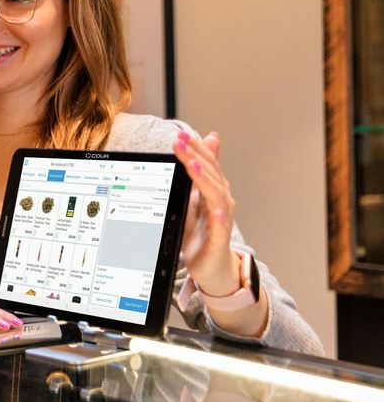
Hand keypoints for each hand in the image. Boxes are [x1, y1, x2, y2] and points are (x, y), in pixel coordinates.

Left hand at [173, 130, 239, 297]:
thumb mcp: (192, 202)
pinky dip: (219, 218)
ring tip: (191, 165)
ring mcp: (222, 220)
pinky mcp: (220, 240)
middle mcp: (221, 202)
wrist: (211, 266)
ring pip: (216, 195)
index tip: (180, 135)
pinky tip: (215, 211)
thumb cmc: (200, 234)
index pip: (206, 165)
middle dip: (195, 157)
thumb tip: (195, 152)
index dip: (196, 149)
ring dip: (204, 179)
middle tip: (180, 142)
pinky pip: (221, 228)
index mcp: (213, 191)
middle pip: (210, 175)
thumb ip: (193, 179)